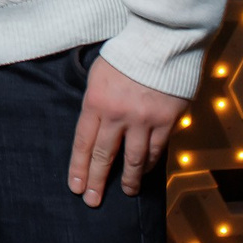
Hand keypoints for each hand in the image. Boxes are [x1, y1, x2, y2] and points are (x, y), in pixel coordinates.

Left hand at [68, 56, 185, 206]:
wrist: (160, 41)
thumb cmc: (125, 55)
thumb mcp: (97, 75)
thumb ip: (95, 104)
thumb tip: (95, 130)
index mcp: (96, 102)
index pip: (83, 143)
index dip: (78, 168)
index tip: (75, 187)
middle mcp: (118, 115)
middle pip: (104, 155)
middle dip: (96, 180)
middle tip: (92, 200)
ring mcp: (144, 120)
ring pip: (133, 159)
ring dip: (127, 179)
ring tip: (124, 192)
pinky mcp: (167, 120)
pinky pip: (156, 149)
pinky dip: (148, 163)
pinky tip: (143, 172)